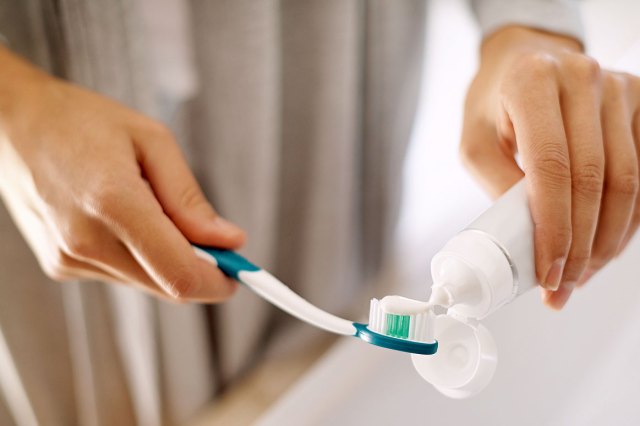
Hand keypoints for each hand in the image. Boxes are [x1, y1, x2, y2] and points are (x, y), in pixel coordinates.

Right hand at [0, 46, 245, 301]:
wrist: (10, 125)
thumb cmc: (82, 122)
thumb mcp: (151, 141)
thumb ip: (190, 199)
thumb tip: (229, 240)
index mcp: (113, 204)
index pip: (180, 274)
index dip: (219, 282)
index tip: (240, 272)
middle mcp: (86, 242)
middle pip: (168, 286)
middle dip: (200, 269)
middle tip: (212, 238)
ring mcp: (69, 258)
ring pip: (147, 283)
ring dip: (167, 259)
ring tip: (151, 208)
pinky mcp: (61, 265)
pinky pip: (121, 274)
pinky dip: (139, 256)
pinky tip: (123, 218)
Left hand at [461, 27, 638, 309]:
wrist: (524, 60)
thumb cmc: (493, 102)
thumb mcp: (474, 141)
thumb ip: (497, 184)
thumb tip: (527, 239)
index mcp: (532, 81)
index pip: (551, 167)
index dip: (553, 228)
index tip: (548, 271)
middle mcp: (582, 78)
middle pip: (593, 180)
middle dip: (580, 245)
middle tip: (564, 286)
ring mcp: (618, 87)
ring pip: (626, 181)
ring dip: (606, 239)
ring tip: (582, 274)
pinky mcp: (638, 102)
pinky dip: (624, 218)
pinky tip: (603, 245)